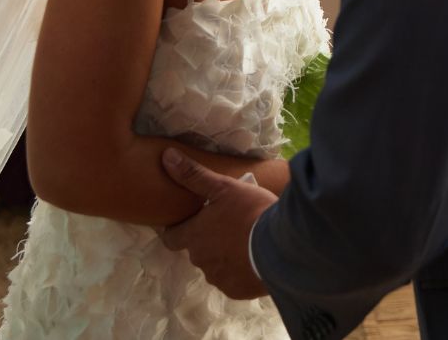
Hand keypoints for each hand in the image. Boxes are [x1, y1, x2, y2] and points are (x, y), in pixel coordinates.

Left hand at [160, 149, 274, 298]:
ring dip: (224, 256)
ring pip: (215, 266)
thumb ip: (194, 176)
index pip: (171, 238)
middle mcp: (201, 260)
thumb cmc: (250, 212)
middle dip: (207, 241)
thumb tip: (166, 156)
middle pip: (197, 251)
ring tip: (245, 242)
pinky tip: (254, 258)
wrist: (281, 246)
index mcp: (194, 236)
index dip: (176, 229)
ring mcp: (219, 278)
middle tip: (228, 226)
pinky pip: (232, 280)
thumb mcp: (224, 188)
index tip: (186, 222)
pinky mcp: (237, 291)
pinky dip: (239, 271)